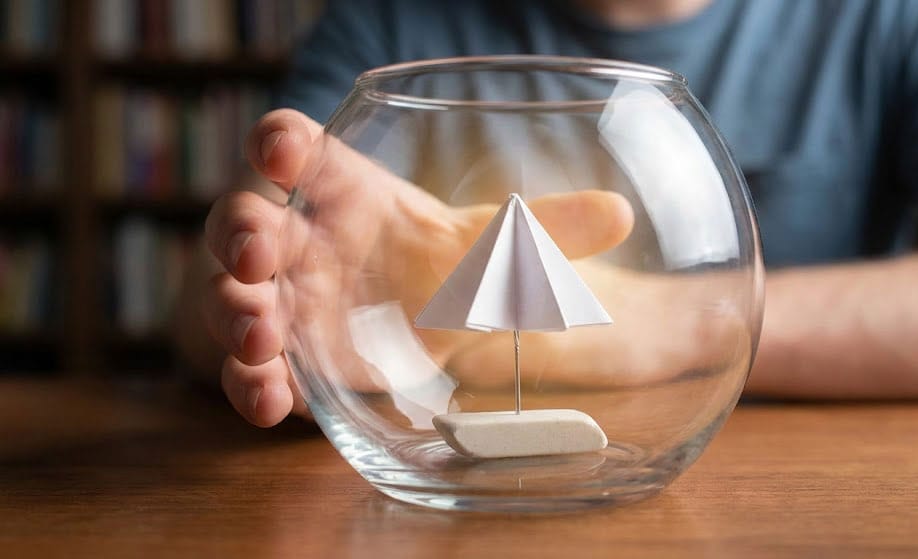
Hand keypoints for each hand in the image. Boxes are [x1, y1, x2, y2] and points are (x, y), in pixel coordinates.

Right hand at [201, 109, 637, 426]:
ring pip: (232, 295)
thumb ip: (543, 230)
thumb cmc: (433, 267)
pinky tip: (269, 401)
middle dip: (243, 231)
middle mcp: (301, 241)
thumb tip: (619, 211)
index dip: (281, 144)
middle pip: (245, 220)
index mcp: (344, 194)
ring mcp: (283, 301)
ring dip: (236, 310)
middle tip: (263, 248)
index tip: (281, 149)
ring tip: (263, 329)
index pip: (298, 151)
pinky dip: (250, 384)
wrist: (404, 324)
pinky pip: (247, 370)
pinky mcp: (287, 360)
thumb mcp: (485, 248)